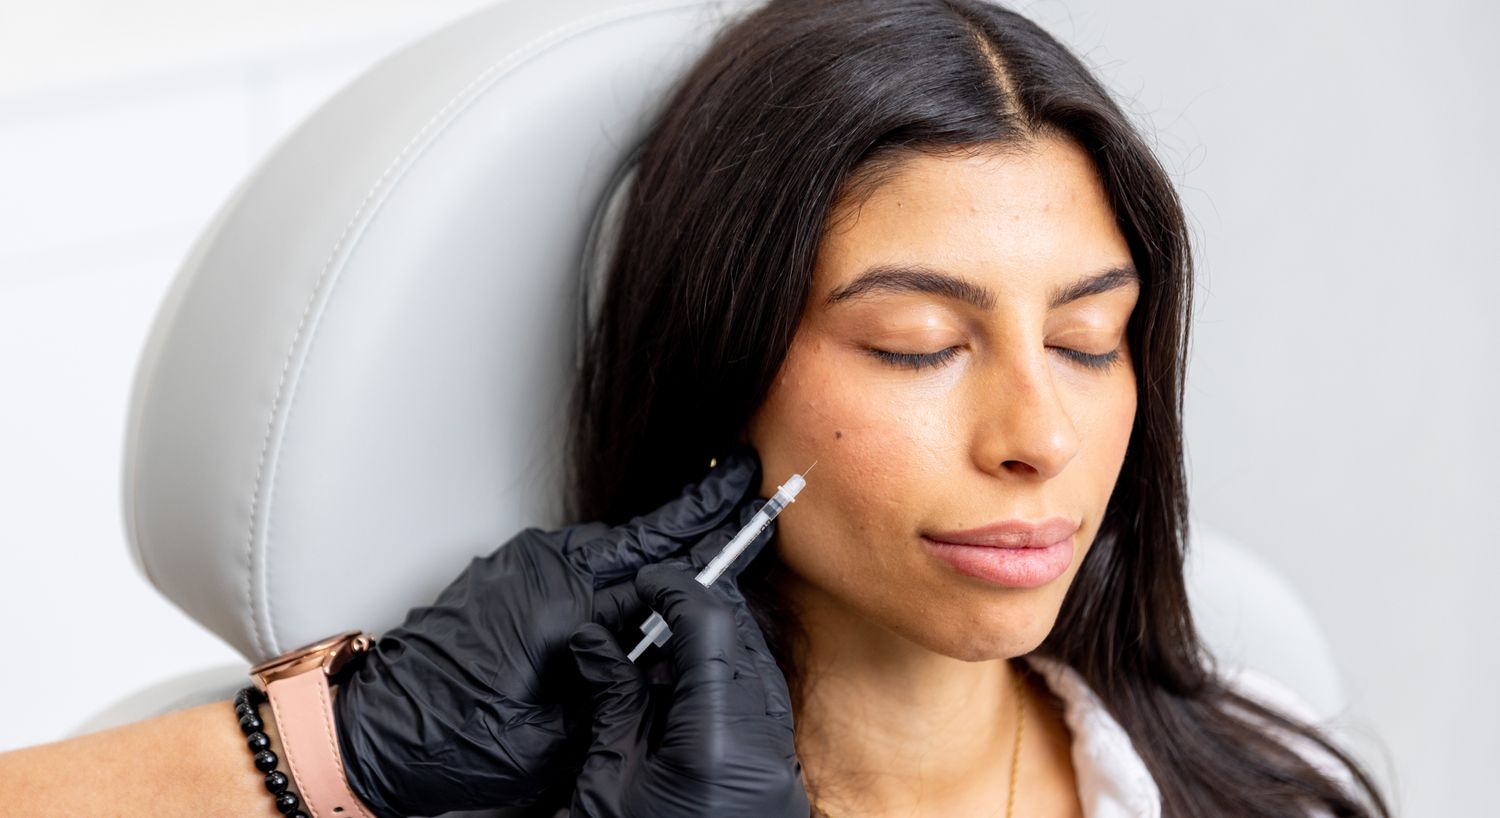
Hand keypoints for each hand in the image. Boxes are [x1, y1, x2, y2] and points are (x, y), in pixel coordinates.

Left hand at [333, 446, 766, 817]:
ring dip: (654, 532)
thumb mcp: (554, 734)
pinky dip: (616, 550)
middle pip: (637, 536)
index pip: (657, 569)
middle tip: (738, 480)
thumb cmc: (452, 745)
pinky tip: (642, 555)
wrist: (368, 735)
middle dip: (693, 513)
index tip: (747, 508)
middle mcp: (538, 570)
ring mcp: (515, 564)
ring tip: (705, 512)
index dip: (710, 543)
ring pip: (606, 540)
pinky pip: (574, 552)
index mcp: (559, 606)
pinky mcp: (502, 573)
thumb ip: (611, 678)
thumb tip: (652, 641)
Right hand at [566, 500, 809, 817]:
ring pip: (761, 676)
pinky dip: (730, 689)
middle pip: (746, 645)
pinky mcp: (780, 793)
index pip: (713, 627)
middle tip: (653, 605)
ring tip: (663, 648)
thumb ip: (615, 697)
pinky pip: (765, 715)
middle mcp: (764, 757)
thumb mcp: (607, 779)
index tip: (650, 582)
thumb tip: (601, 639)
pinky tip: (686, 694)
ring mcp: (780, 777)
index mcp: (718, 747)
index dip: (679, 590)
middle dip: (702, 612)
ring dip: (718, 648)